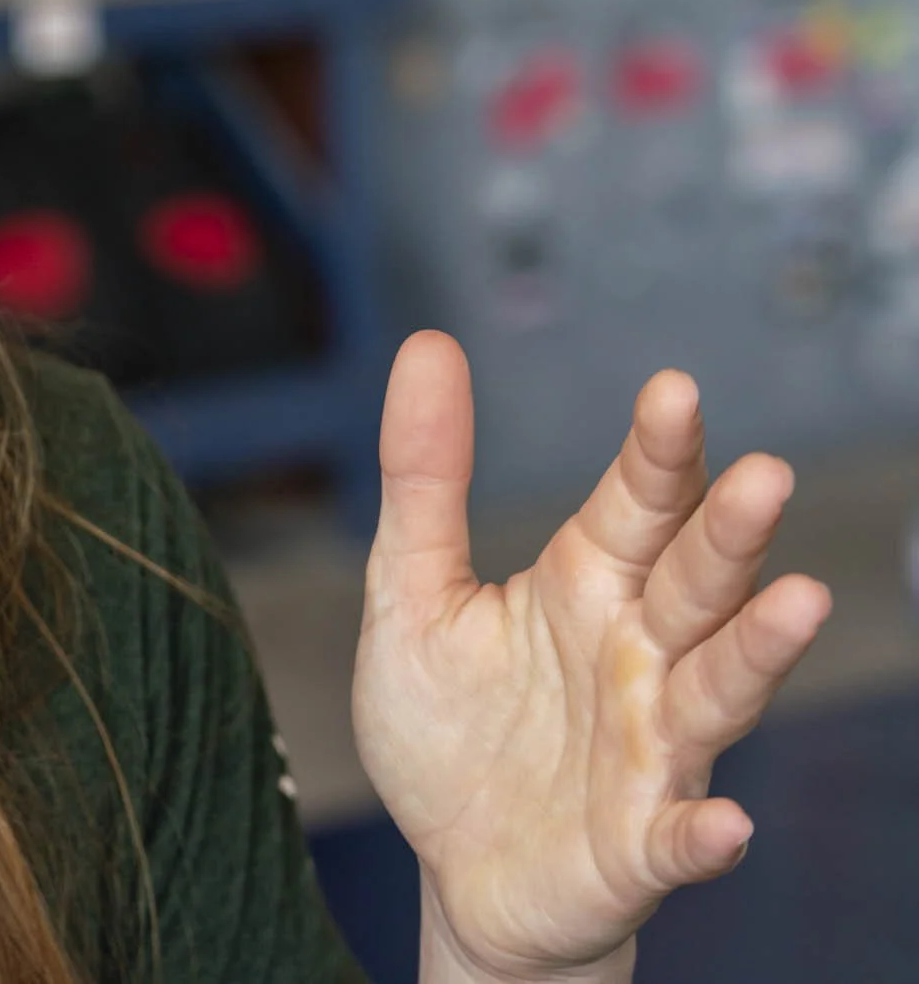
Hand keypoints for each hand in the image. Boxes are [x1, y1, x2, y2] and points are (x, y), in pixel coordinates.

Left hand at [351, 330, 832, 981]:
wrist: (456, 869)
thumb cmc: (452, 725)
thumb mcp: (413, 591)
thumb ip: (425, 479)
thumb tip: (427, 344)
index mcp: (587, 585)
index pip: (637, 503)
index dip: (658, 451)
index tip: (673, 388)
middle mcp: (638, 656)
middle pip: (696, 583)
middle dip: (730, 533)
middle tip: (764, 474)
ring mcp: (652, 750)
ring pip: (718, 691)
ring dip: (760, 650)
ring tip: (801, 600)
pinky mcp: (641, 844)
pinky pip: (683, 839)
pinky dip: (707, 834)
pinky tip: (729, 823)